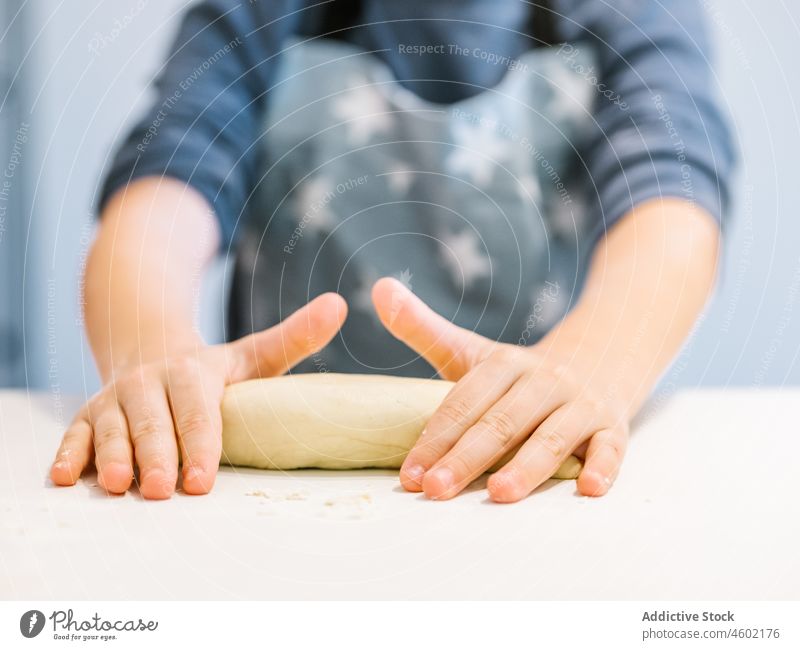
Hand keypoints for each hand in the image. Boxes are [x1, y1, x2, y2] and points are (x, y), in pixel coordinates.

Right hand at [50, 293, 346, 498]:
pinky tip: (66, 478)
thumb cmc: (212, 371)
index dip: (200, 443)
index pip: (198, 410)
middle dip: (157, 456)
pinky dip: (70, 454)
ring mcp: (116, 398)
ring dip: (112, 456)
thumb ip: (294, 336)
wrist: (152, 351)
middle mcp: (150, 382)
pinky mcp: (90, 413)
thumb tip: (340, 304)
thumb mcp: (253, 353)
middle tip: (163, 490)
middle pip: (153, 423)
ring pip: (112, 428)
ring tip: (117, 484)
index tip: (204, 478)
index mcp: (192, 371)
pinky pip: (76, 432)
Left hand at [372, 278, 628, 501]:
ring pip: (552, 437)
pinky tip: (589, 490)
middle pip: (501, 422)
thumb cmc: (518, 374)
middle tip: (436, 490)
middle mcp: (542, 380)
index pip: (463, 402)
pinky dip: (603, 466)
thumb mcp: (471, 350)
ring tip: (499, 495)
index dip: (435, 437)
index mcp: (503, 364)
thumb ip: (423, 327)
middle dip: (466, 457)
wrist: (597, 358)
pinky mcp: (611, 424)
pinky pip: (611, 446)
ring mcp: (579, 402)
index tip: (410, 474)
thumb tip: (377, 288)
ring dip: (527, 467)